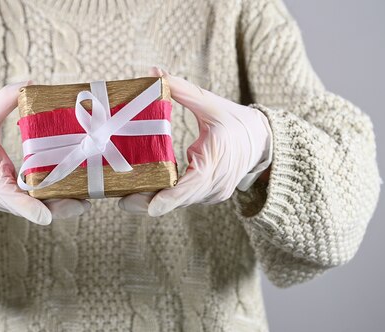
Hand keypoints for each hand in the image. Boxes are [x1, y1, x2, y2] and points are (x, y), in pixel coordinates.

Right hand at [0, 80, 90, 224]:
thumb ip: (3, 101)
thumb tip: (29, 83)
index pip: (10, 197)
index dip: (29, 207)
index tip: (47, 214)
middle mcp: (1, 197)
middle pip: (32, 209)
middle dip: (59, 207)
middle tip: (84, 202)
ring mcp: (8, 202)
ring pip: (38, 210)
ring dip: (62, 206)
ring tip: (87, 198)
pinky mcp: (15, 200)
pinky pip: (37, 204)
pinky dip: (55, 200)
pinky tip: (76, 192)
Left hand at [118, 67, 271, 215]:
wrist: (264, 140)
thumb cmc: (236, 121)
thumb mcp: (210, 103)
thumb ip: (181, 90)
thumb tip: (154, 72)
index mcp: (217, 160)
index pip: (192, 186)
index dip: (171, 198)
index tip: (151, 207)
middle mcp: (215, 183)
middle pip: (178, 199)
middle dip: (149, 200)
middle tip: (120, 198)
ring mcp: (213, 192)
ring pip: (179, 202)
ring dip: (153, 199)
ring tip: (123, 195)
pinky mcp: (209, 195)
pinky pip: (183, 198)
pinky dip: (164, 196)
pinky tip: (141, 191)